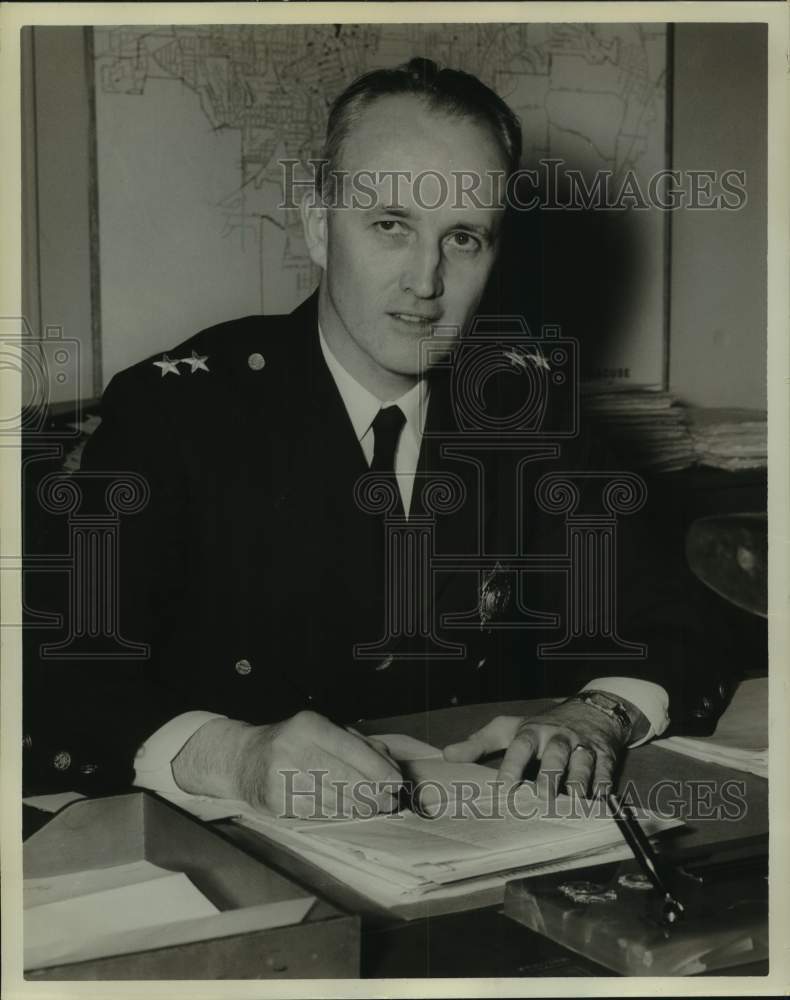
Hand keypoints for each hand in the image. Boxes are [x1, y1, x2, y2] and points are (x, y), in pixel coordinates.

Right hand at [172, 711, 402, 818]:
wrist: (244, 760)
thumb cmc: (293, 742)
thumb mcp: (322, 730)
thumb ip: (357, 743)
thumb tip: (389, 764)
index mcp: (309, 726)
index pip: (351, 750)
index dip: (377, 769)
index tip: (396, 781)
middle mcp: (294, 749)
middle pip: (344, 778)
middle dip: (372, 793)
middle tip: (389, 801)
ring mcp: (282, 777)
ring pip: (333, 799)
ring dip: (359, 807)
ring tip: (374, 808)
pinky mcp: (276, 802)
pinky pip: (318, 812)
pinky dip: (339, 814)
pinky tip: (349, 812)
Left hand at [443, 700, 629, 798]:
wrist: (588, 710)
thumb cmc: (540, 726)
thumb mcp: (508, 729)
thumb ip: (478, 744)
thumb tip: (447, 755)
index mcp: (532, 732)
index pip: (521, 746)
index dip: (512, 764)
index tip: (504, 785)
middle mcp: (558, 738)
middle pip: (555, 756)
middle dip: (549, 776)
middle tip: (542, 798)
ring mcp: (582, 747)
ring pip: (582, 764)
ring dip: (578, 782)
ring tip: (573, 801)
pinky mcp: (604, 756)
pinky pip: (605, 772)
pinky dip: (604, 787)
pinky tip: (599, 801)